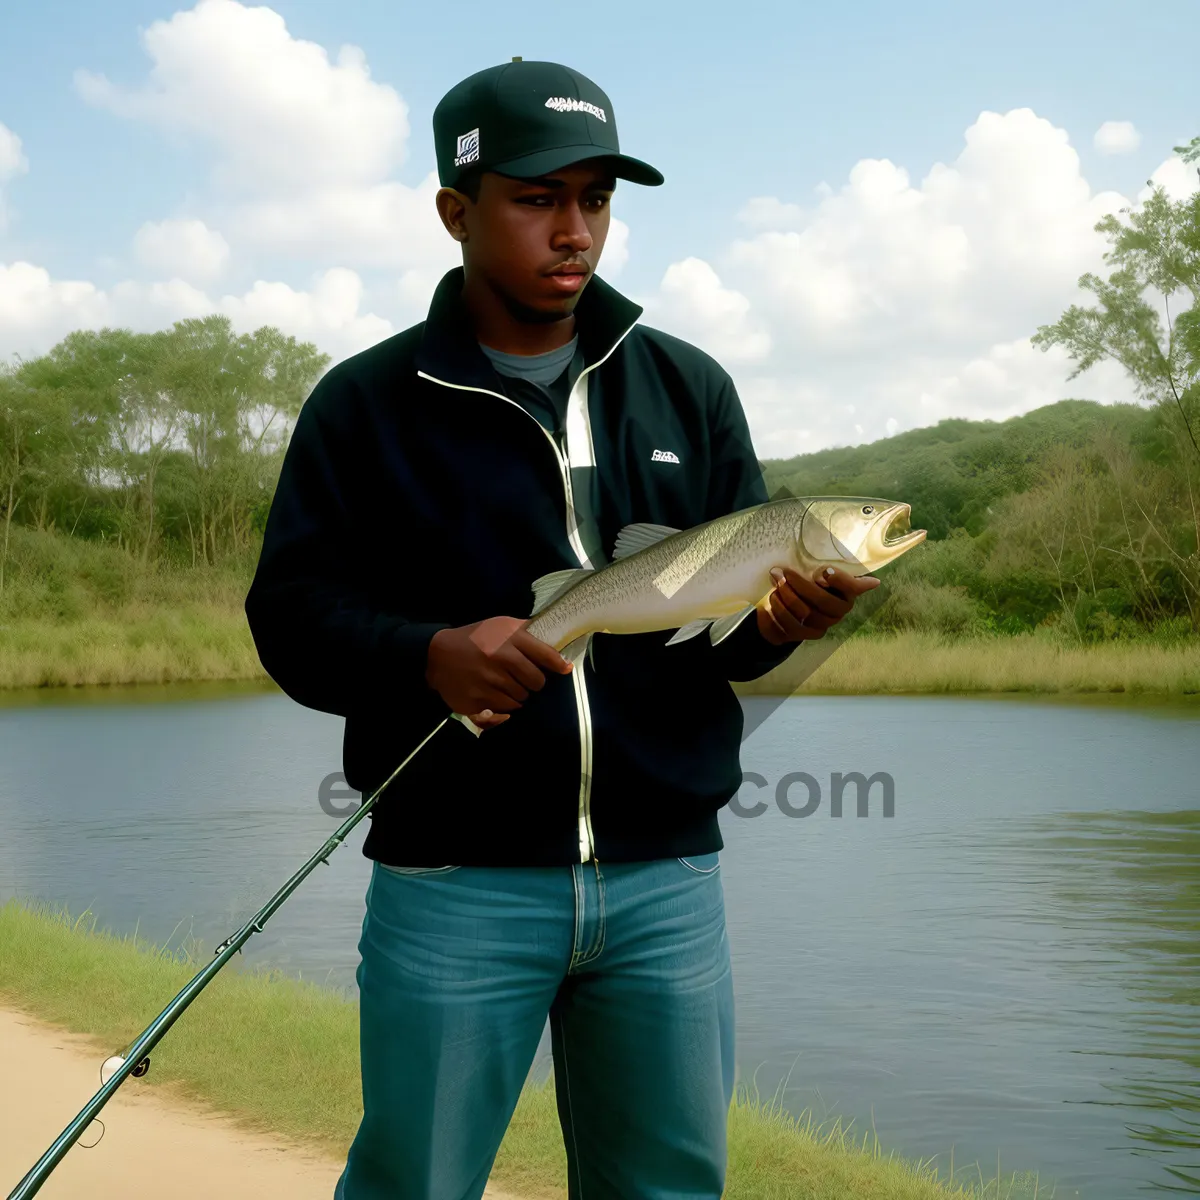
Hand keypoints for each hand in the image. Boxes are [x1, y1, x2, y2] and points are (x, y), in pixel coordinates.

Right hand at [426, 616, 573, 731]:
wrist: (437, 654)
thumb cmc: (474, 638)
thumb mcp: (499, 625)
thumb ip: (524, 630)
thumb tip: (555, 636)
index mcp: (508, 639)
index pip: (545, 655)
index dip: (558, 664)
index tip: (565, 669)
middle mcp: (500, 659)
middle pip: (537, 682)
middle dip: (534, 682)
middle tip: (524, 678)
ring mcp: (488, 682)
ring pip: (522, 699)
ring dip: (519, 694)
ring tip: (506, 685)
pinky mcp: (477, 701)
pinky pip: (505, 710)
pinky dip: (504, 705)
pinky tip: (495, 694)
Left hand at [755, 565, 880, 644]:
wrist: (783, 604)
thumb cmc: (803, 581)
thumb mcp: (814, 570)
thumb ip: (830, 571)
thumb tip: (874, 582)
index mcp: (847, 591)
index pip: (854, 588)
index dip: (841, 581)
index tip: (824, 571)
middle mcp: (839, 611)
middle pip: (824, 601)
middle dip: (800, 585)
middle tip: (783, 572)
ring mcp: (824, 625)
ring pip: (805, 612)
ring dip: (787, 595)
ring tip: (776, 582)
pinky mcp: (807, 635)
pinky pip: (792, 624)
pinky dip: (779, 609)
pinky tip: (773, 597)